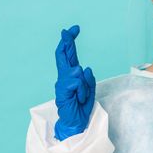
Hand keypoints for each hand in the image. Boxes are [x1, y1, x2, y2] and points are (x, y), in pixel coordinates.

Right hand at [54, 25, 95, 140]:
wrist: (76, 123)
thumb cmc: (81, 106)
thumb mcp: (90, 89)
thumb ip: (88, 79)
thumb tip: (84, 68)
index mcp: (71, 75)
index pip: (70, 55)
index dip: (70, 41)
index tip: (74, 29)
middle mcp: (64, 77)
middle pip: (63, 55)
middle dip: (67, 42)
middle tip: (69, 30)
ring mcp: (61, 84)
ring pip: (77, 72)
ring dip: (84, 84)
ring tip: (83, 96)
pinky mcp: (62, 92)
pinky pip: (77, 83)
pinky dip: (82, 91)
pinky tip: (79, 98)